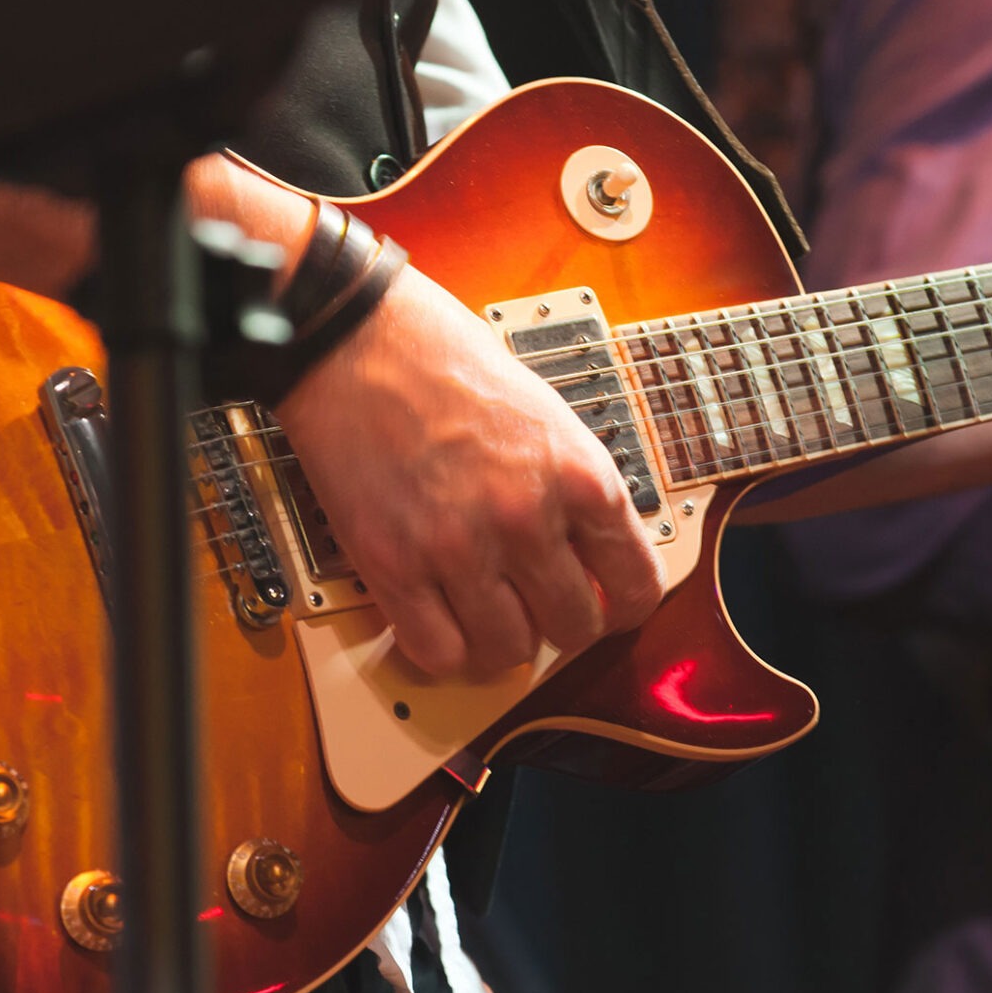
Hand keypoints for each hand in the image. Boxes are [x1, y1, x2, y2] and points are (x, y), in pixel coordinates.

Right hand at [274, 267, 665, 677]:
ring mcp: (458, 547)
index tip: (607, 604)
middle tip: (539, 607)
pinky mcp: (394, 565)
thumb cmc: (444, 361)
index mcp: (578, 475)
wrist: (354, 340)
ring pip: (507, 652)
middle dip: (561, 625)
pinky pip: (437, 652)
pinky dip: (443, 648)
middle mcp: (526, 517)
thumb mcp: (547, 416)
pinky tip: (441, 619)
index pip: (637, 585)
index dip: (623, 605)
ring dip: (501, 640)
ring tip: (487, 611)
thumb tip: (592, 556)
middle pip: (574, 629)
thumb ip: (573, 489)